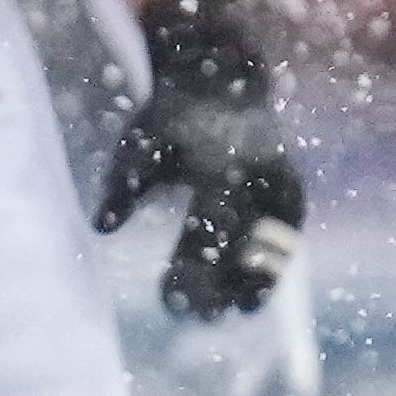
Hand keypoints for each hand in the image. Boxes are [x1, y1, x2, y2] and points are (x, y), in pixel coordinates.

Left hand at [96, 0, 303, 317]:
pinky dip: (268, 265)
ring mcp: (284, 188)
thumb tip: (101, 228)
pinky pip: (284, 241)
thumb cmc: (171, 116)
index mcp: (222, 168)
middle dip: (223, 288)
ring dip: (252, 283)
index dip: (193, 270)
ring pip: (274, 251)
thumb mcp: (140, 141)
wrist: (223, 77)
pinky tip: (249, 288)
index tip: (172, 300)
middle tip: (200, 317)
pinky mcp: (294, 195)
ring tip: (233, 309)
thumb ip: (124, 184)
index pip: (210, 231)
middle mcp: (260, 181)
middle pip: (245, 251)